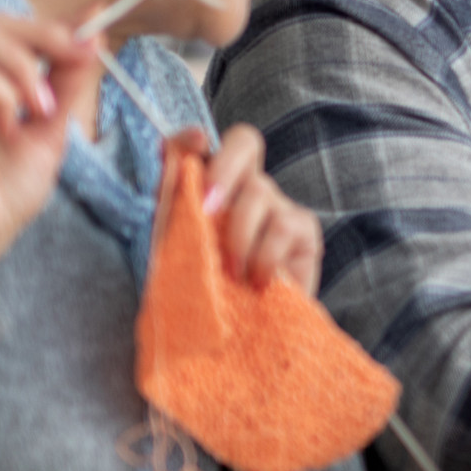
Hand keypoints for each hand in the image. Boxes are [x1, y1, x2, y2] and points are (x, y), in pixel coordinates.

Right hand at [0, 13, 98, 285]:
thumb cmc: (11, 186)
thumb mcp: (54, 126)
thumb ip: (69, 83)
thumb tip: (93, 36)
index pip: (14, 32)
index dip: (55, 23)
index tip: (97, 19)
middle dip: (46, 34)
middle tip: (81, 55)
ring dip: (28, 72)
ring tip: (42, 111)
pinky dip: (4, 95)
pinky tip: (9, 127)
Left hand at [177, 126, 323, 293]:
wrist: (223, 335)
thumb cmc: (189, 285)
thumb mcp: (165, 234)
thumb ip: (170, 182)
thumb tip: (198, 136)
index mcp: (213, 181)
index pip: (213, 137)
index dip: (206, 139)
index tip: (194, 163)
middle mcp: (248, 185)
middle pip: (245, 142)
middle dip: (222, 171)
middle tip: (204, 211)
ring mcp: (279, 206)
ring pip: (260, 192)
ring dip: (237, 236)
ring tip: (228, 272)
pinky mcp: (304, 232)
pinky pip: (284, 227)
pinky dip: (263, 257)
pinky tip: (255, 282)